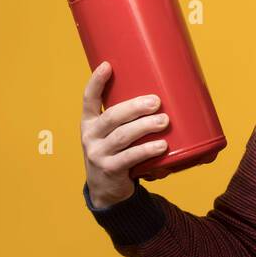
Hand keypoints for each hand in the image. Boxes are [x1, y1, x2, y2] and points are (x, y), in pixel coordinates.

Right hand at [80, 61, 170, 207]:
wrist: (106, 191)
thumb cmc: (117, 153)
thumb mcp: (113, 134)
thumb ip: (128, 119)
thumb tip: (167, 97)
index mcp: (90, 122)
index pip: (88, 99)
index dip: (96, 82)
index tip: (107, 65)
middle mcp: (90, 136)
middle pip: (112, 117)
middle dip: (135, 107)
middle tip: (156, 102)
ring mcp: (98, 154)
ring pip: (122, 136)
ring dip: (145, 127)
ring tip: (164, 121)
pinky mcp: (110, 170)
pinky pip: (129, 158)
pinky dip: (146, 150)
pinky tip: (161, 146)